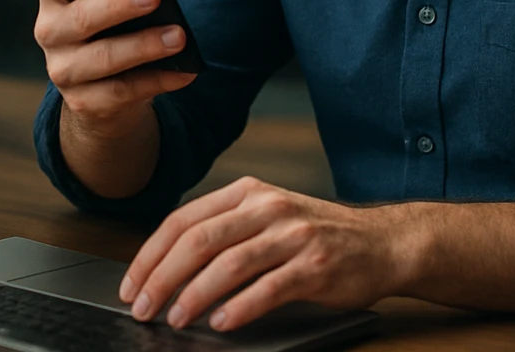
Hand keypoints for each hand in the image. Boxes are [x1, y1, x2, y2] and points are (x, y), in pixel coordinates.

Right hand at [29, 0, 196, 137]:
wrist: (102, 90)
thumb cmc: (113, 28)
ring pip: (103, 58)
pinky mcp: (84, 102)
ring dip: (144, 46)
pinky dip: (158, 80)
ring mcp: (64, 71)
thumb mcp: (111, 3)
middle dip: (118, 5)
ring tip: (178, 36)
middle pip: (80, 17)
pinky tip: (184, 70)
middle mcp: (50, 33)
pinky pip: (123, 91)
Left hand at [119, 177, 408, 331]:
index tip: (131, 285)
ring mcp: (293, 235)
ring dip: (194, 295)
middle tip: (143, 308)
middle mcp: (267, 207)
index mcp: (246, 192)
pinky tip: (221, 322)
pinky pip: (268, 288)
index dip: (150, 254)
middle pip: (198, 240)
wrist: (383, 242)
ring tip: (176, 318)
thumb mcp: (267, 217)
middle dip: (162, 277)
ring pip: (229, 263)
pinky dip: (239, 307)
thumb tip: (166, 270)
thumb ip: (225, 231)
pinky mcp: (315, 265)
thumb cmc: (316, 235)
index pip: (183, 220)